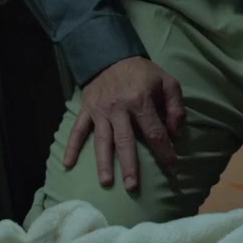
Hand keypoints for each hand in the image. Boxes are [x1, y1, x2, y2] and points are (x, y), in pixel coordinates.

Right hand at [64, 56, 185, 191]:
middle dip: (130, 166)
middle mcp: (119, 108)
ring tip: (106, 183)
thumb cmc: (143, 73)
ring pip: (102, 140)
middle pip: (125, 141)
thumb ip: (176, 107)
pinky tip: (67, 164)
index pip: (155, 132)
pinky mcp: (87, 109)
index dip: (164, 152)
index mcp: (140, 101)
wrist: (112, 55)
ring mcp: (100, 110)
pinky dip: (71, 147)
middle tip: (132, 187)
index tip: (173, 169)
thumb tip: (176, 134)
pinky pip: (78, 130)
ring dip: (103, 163)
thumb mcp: (167, 82)